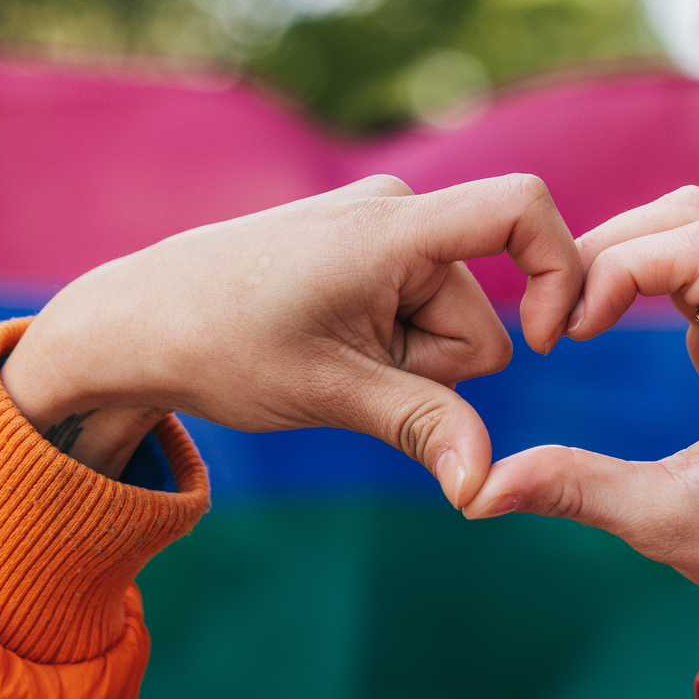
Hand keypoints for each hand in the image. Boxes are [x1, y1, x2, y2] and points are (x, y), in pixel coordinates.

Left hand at [0, 173, 581, 507]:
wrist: (137, 322)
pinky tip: (326, 346)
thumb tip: (483, 489)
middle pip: (481, 315)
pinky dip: (389, 344)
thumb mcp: (327, 393)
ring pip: (451, 322)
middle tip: (347, 371)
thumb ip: (422, 428)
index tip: (545, 342)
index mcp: (392, 227)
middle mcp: (395, 209)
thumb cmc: (220, 347)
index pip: (521, 209)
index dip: (560, 271)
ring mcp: (381, 226)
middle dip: (434, 365)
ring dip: (406, 361)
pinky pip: (418, 309)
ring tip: (327, 357)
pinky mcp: (368, 248)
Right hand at [464, 186, 698, 681]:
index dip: (617, 268)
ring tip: (577, 319)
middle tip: (559, 319)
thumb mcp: (664, 523)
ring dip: (628, 257)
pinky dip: (649, 278)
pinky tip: (607, 326)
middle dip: (612, 249)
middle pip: (696, 218)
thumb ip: (573, 490)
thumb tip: (474, 492)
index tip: (571, 334)